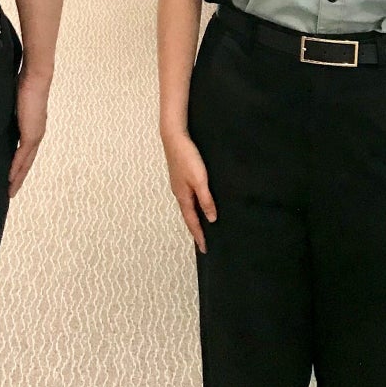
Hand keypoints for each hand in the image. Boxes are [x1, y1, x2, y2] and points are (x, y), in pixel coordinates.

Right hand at [8, 69, 48, 197]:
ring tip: (10, 189)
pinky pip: (22, 156)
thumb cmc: (24, 86)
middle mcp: (36, 134)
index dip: (20, 165)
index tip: (12, 177)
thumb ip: (8, 113)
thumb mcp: (12, 104)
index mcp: (33, 127)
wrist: (35, 79)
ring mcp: (35, 135)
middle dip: (19, 177)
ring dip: (18, 177)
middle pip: (28, 162)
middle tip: (10, 191)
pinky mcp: (31, 135)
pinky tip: (10, 177)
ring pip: (26, 162)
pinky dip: (16, 168)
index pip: (26, 151)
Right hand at [162, 131, 216, 253]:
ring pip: (188, 207)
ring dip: (194, 218)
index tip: (205, 249)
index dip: (199, 236)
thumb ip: (206, 200)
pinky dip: (193, 206)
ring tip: (202, 227)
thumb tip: (211, 219)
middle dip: (195, 229)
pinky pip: (188, 198)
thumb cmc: (187, 158)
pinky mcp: (181, 177)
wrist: (174, 137)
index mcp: (183, 197)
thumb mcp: (200, 180)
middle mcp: (179, 193)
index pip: (192, 222)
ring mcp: (179, 185)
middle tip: (203, 242)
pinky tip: (198, 203)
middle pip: (188, 216)